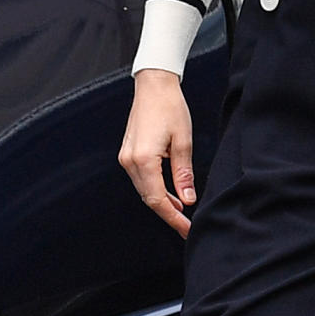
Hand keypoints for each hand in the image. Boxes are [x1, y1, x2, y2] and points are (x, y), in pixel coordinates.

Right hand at [118, 69, 194, 236]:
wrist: (154, 85)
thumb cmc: (170, 108)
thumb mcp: (183, 142)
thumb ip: (184, 174)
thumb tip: (188, 199)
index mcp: (143, 159)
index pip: (157, 199)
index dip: (173, 218)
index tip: (187, 230)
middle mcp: (129, 161)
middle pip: (148, 198)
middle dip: (168, 213)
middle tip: (187, 226)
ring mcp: (126, 157)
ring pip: (144, 190)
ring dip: (162, 201)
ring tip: (182, 210)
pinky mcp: (128, 153)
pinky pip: (142, 179)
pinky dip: (155, 189)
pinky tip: (170, 193)